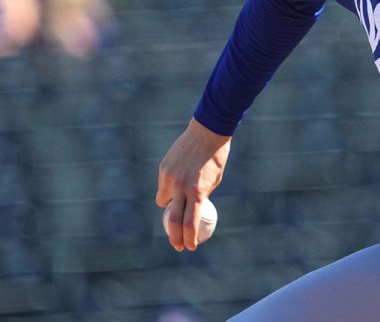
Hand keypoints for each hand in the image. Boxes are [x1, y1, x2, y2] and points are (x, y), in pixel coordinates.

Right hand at [156, 117, 230, 250]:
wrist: (207, 132)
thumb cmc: (216, 158)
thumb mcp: (215, 181)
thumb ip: (201, 196)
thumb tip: (193, 210)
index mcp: (198, 192)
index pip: (190, 224)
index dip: (189, 239)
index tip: (191, 247)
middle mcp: (181, 187)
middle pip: (173, 221)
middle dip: (175, 238)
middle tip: (178, 246)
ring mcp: (170, 178)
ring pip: (164, 203)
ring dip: (170, 210)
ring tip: (178, 208)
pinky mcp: (163, 169)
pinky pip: (163, 187)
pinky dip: (168, 191)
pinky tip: (176, 187)